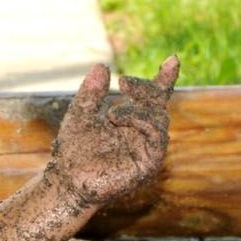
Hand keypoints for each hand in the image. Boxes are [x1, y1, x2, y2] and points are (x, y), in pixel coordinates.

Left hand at [48, 58, 179, 207]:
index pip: (153, 98)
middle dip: (146, 90)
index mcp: (131, 121)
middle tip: (125, 82)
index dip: (164, 80)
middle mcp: (142, 134)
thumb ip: (92, 92)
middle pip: (158, 105)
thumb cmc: (74, 150)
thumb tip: (102, 66)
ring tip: (113, 114)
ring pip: (159, 120)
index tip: (172, 60)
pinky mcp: (148, 164)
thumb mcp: (81, 113)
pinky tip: (119, 119)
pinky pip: (156, 138)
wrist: (67, 180)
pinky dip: (141, 123)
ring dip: (138, 110)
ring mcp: (147, 150)